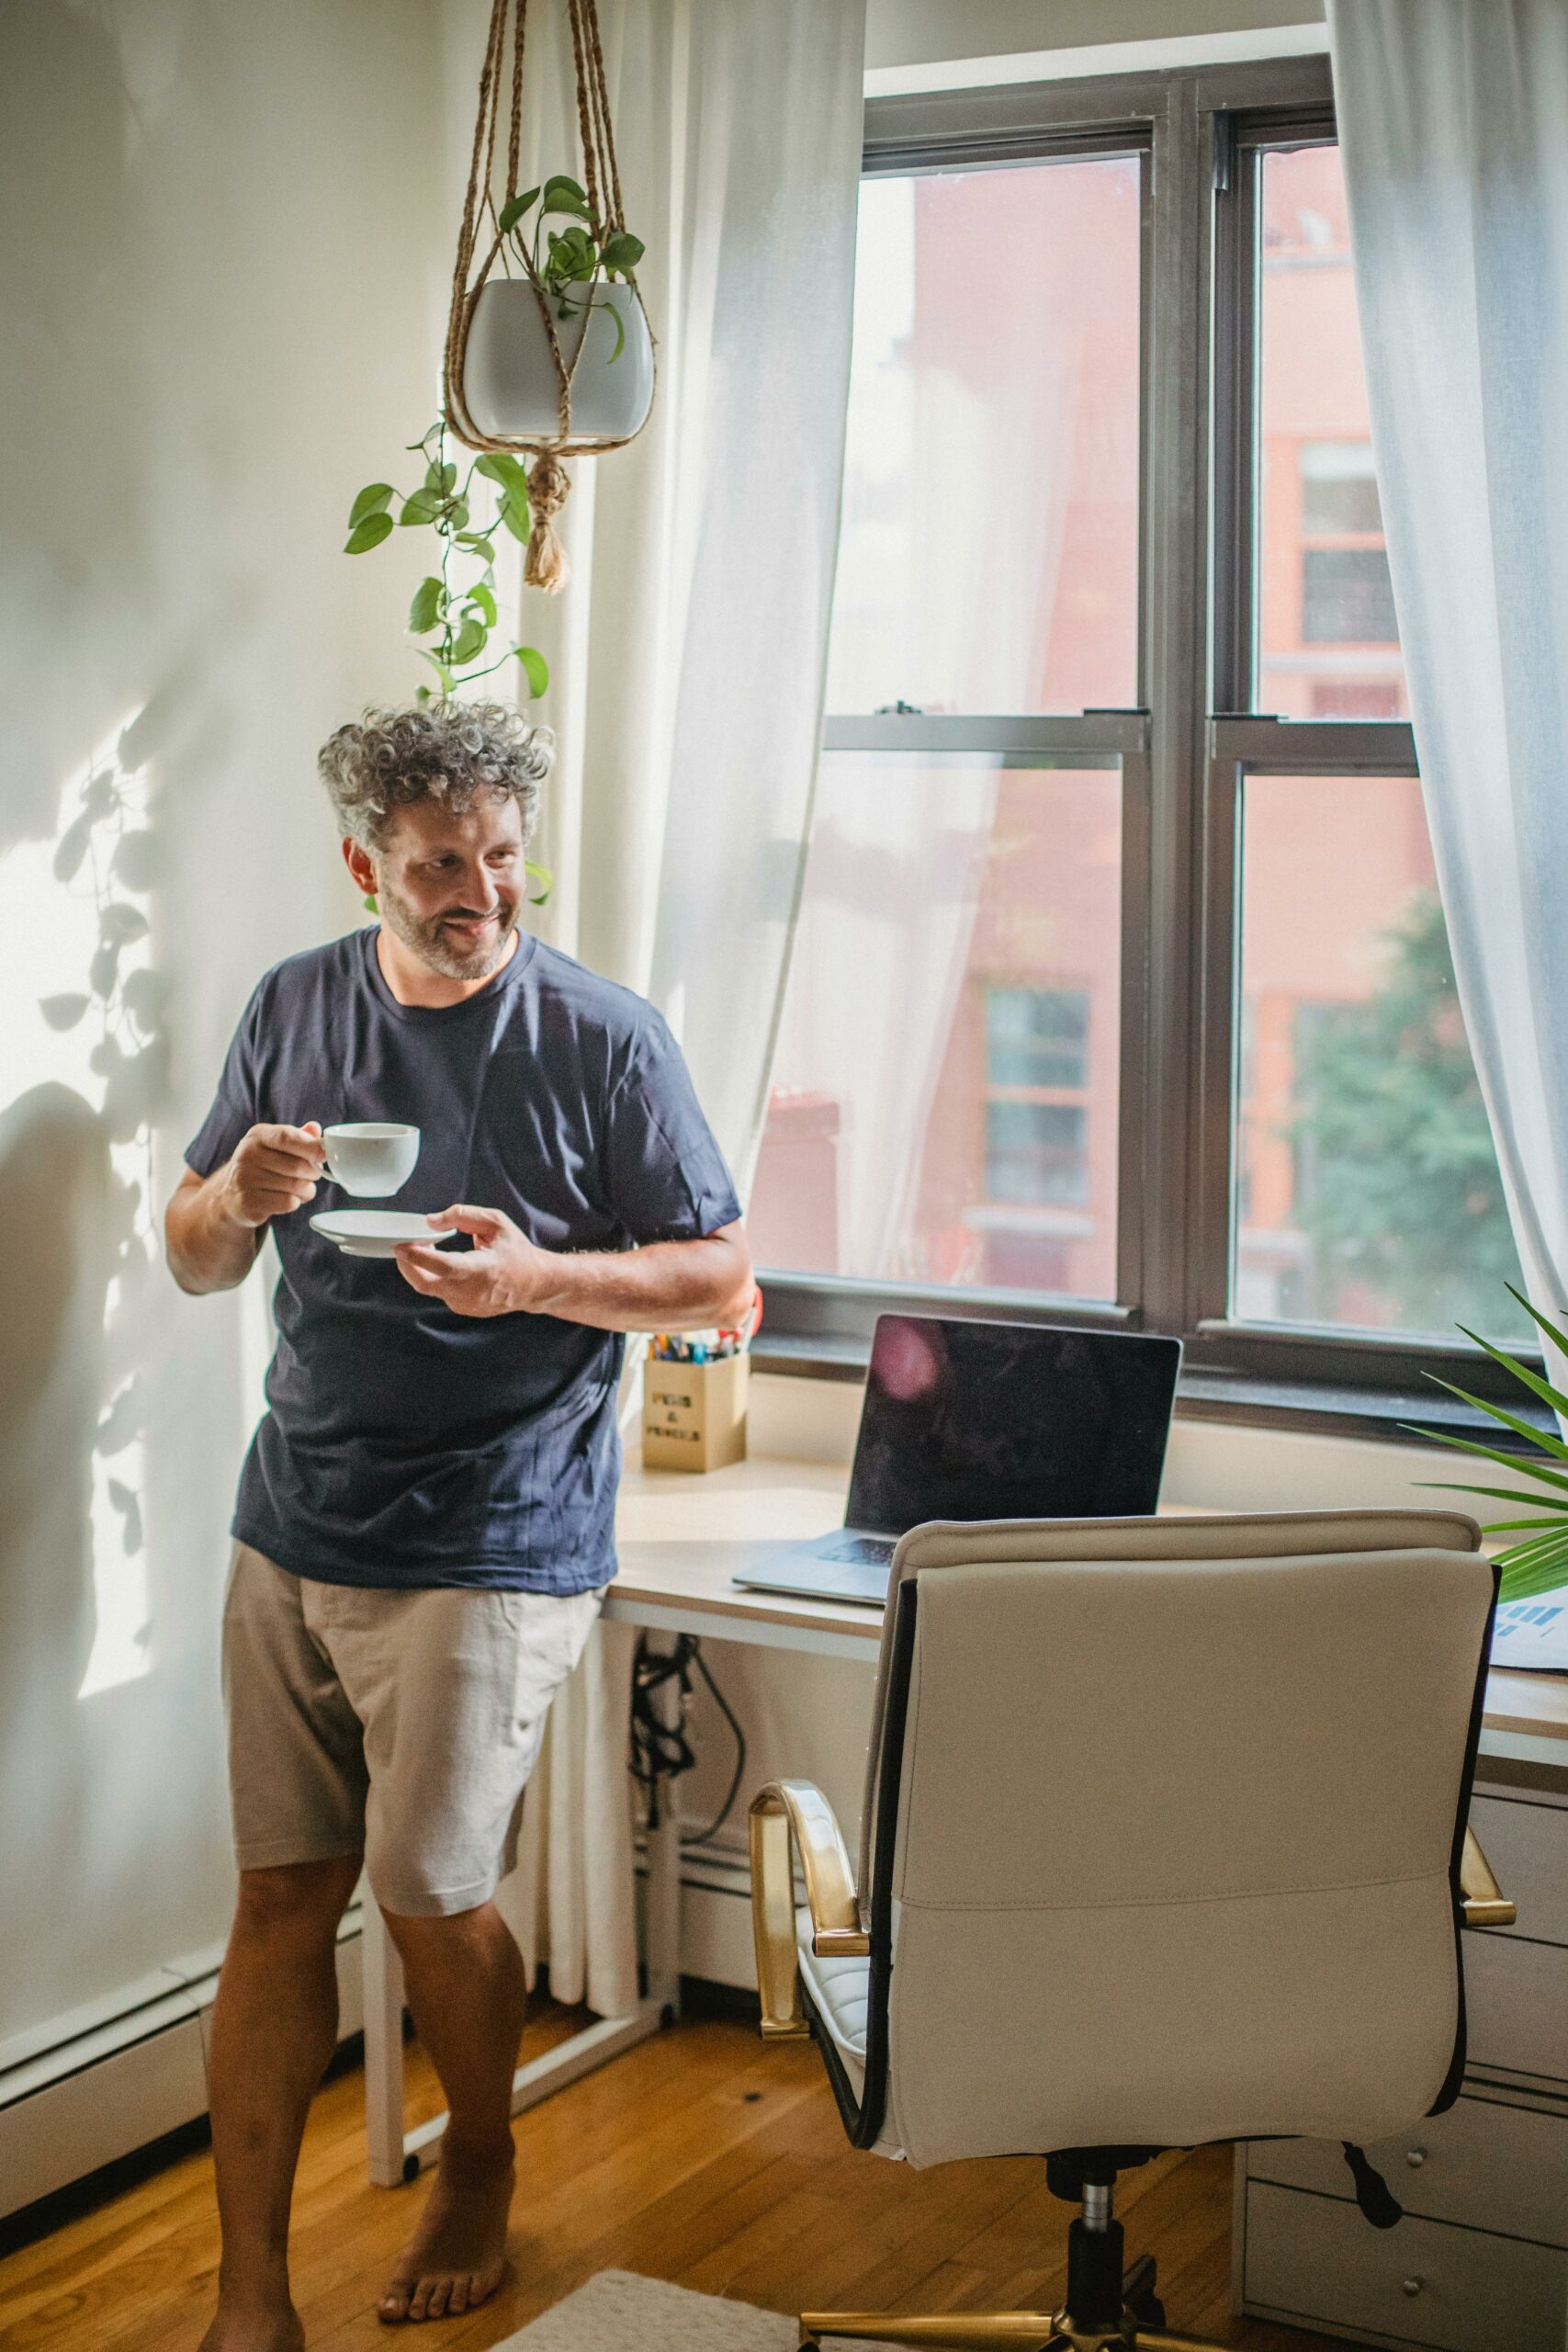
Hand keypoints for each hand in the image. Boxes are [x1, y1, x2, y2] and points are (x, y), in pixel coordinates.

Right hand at [220, 1122, 325, 1228]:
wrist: (230, 1193)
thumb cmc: (262, 1165)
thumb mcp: (276, 1145)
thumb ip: (298, 1136)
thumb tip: (315, 1129)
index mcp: (258, 1135)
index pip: (286, 1137)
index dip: (310, 1146)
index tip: (324, 1154)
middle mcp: (247, 1155)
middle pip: (297, 1166)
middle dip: (313, 1172)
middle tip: (313, 1174)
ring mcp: (245, 1179)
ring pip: (295, 1186)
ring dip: (307, 1189)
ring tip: (301, 1188)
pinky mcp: (248, 1202)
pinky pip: (288, 1203)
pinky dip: (295, 1202)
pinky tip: (288, 1198)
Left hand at [394, 1203, 554, 1317]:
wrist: (534, 1285)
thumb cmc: (517, 1252)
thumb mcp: (496, 1223)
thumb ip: (463, 1216)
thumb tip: (431, 1221)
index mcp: (481, 1269)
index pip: (443, 1266)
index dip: (418, 1257)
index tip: (401, 1246)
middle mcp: (470, 1291)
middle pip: (424, 1283)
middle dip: (406, 1265)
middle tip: (402, 1247)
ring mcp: (465, 1304)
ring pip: (429, 1287)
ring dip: (420, 1269)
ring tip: (426, 1249)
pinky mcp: (462, 1309)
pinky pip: (439, 1291)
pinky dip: (434, 1277)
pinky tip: (442, 1264)